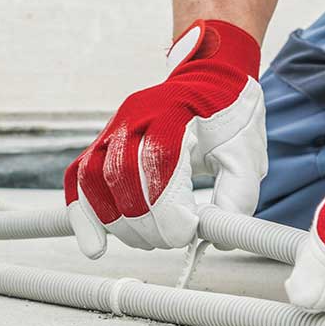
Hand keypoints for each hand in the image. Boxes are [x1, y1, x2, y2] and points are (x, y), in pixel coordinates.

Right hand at [64, 19, 266, 255]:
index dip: (167, 208)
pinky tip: (95, 244)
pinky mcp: (102, 143)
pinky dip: (82, 214)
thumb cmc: (228, 117)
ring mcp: (113, 127)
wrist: (208, 81)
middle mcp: (135, 115)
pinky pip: (78, 178)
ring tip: (146, 239)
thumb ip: (237, 194)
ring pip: (91, 178)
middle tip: (171, 239)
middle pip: (119, 174)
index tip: (188, 231)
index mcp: (174, 111)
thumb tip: (219, 238)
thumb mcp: (246, 153)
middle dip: (143, 221)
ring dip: (115, 221)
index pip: (155, 162)